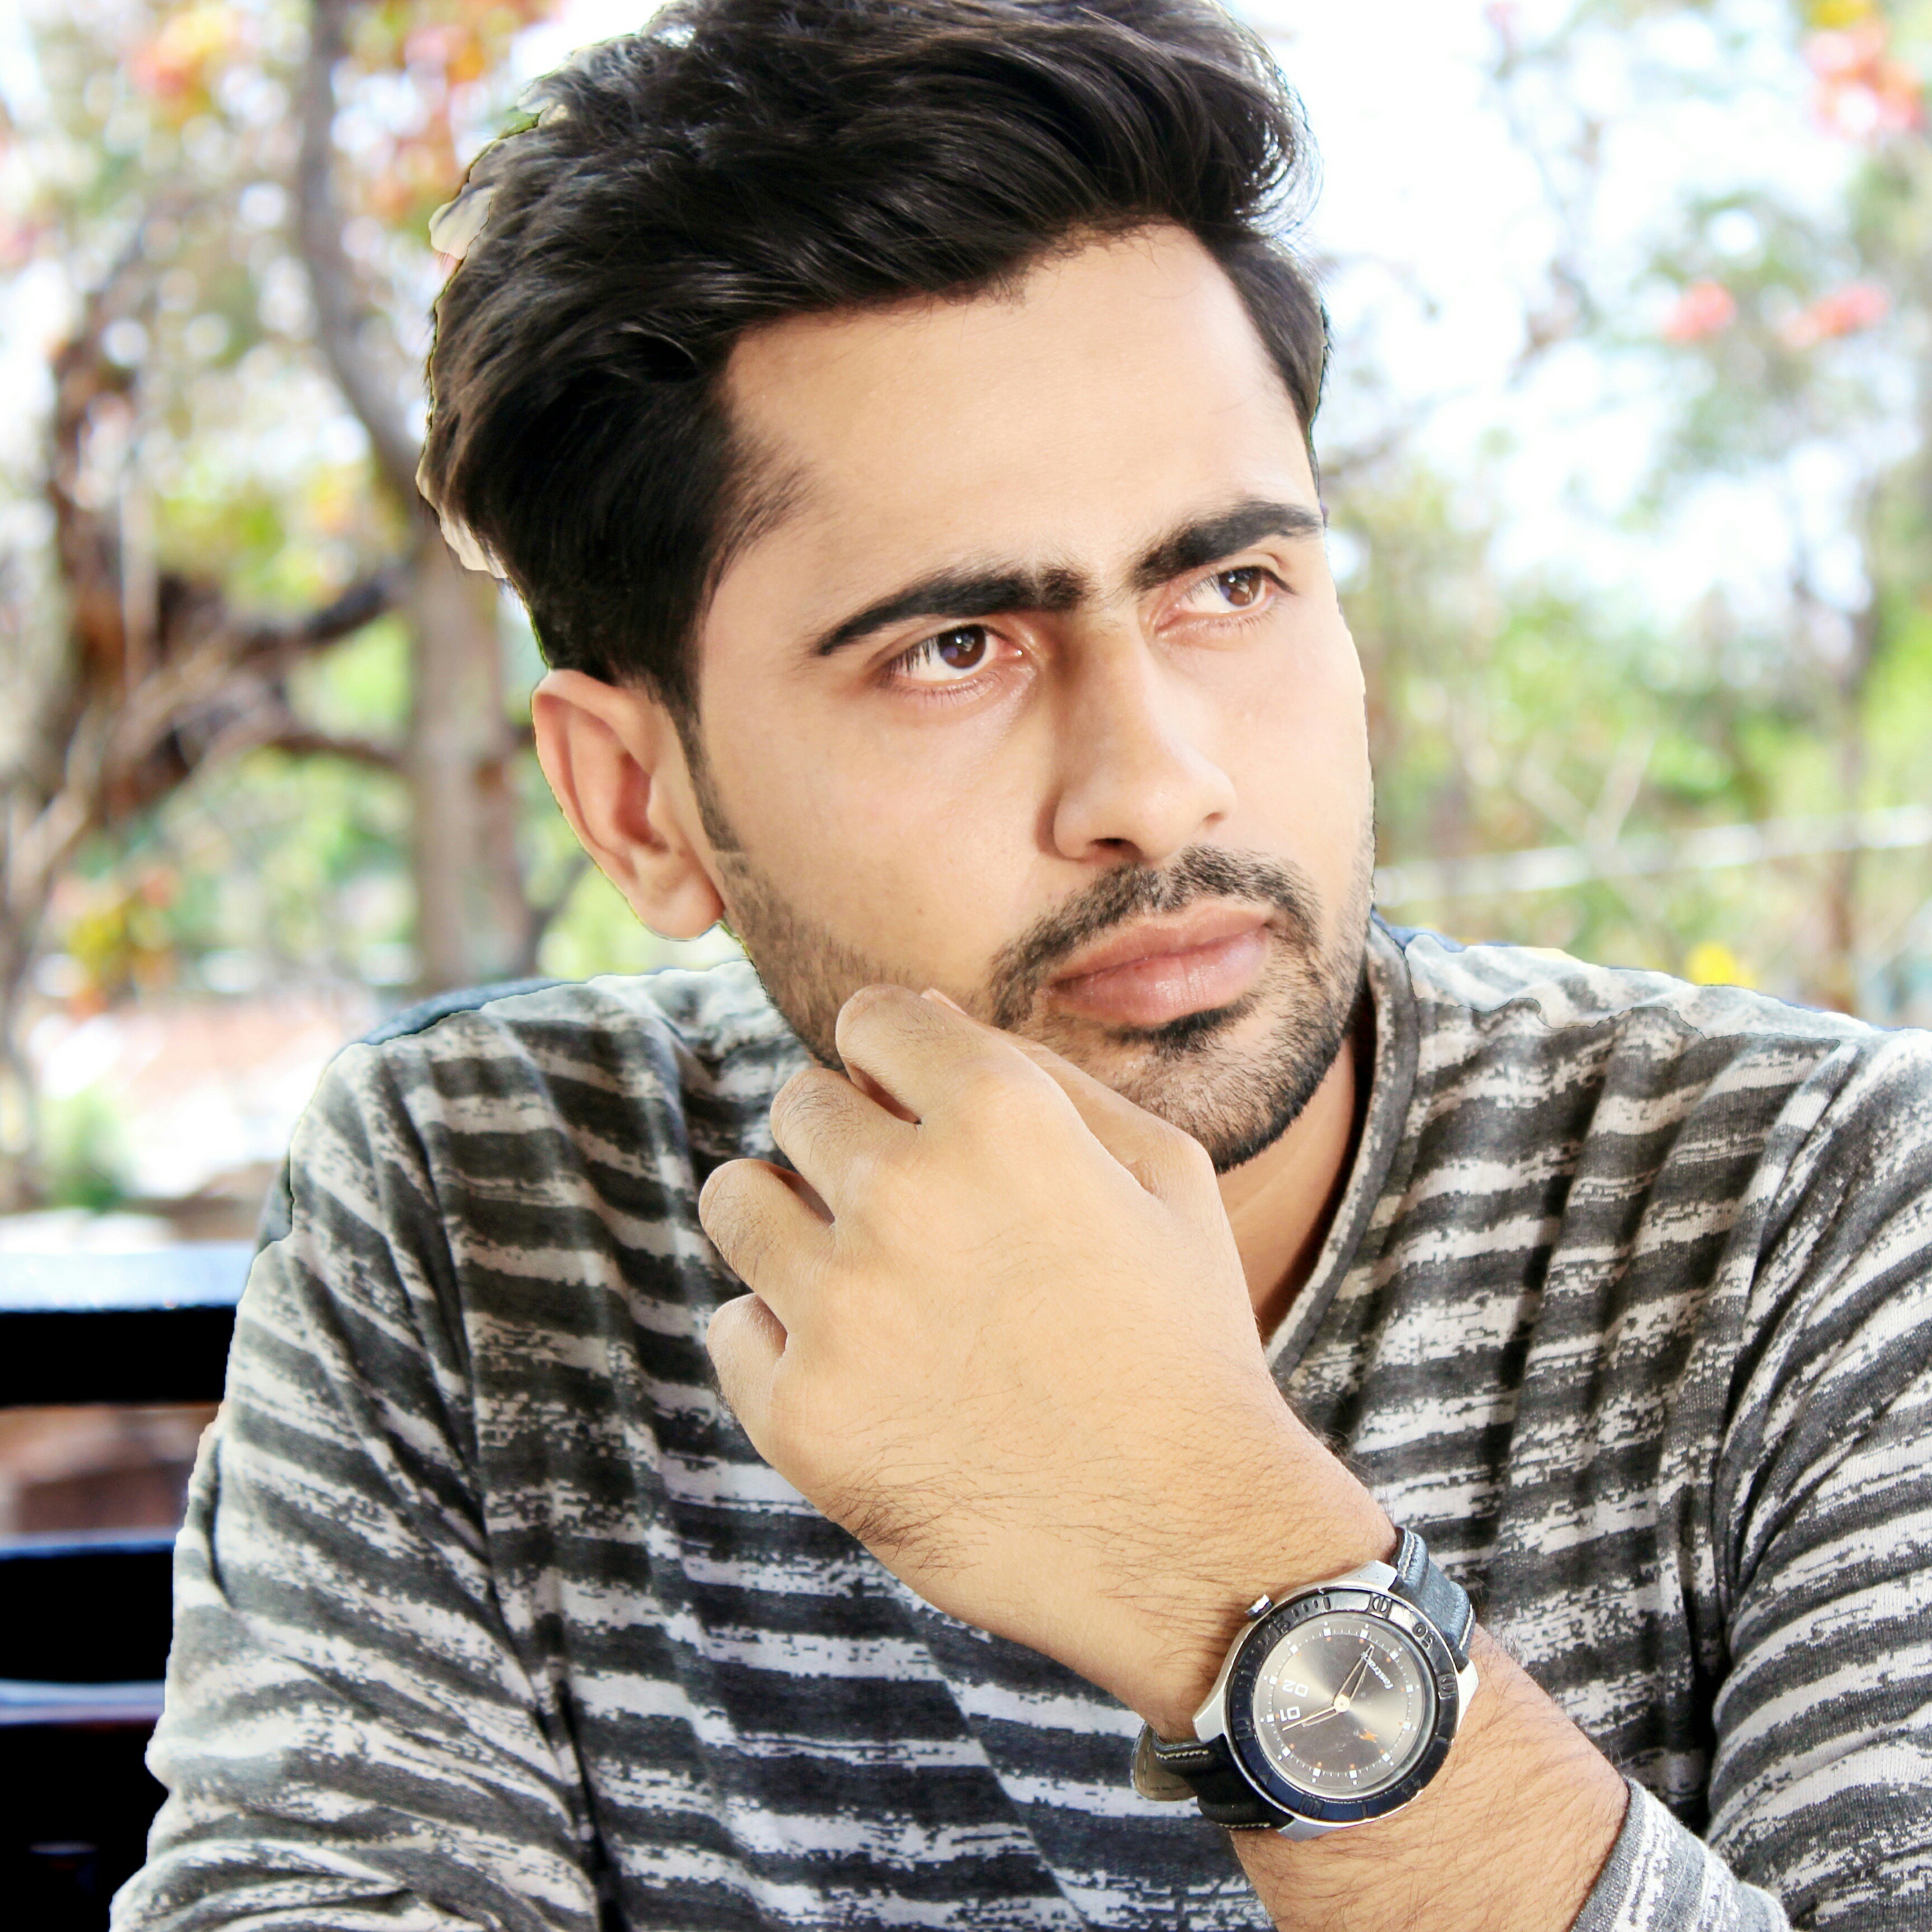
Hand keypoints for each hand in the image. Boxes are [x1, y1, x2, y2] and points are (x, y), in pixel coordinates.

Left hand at [700, 984, 1390, 1728]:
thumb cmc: (1183, 1342)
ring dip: (789, 1225)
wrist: (1189, 1540)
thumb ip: (1040, 1072)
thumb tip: (915, 1010)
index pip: (869, 1019)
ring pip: (734, 1202)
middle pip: (796, 1104)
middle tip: (916, 1224)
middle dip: (846, 1144)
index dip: (892, 1061)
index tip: (913, 1112)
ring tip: (868, 1286)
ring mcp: (843, 1308)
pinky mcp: (800, 1415)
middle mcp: (906, 1193)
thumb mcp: (1160, 1174)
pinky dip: (785, 1345)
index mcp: (1001, 1114)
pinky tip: (870, 1378)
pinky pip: (732, 1328)